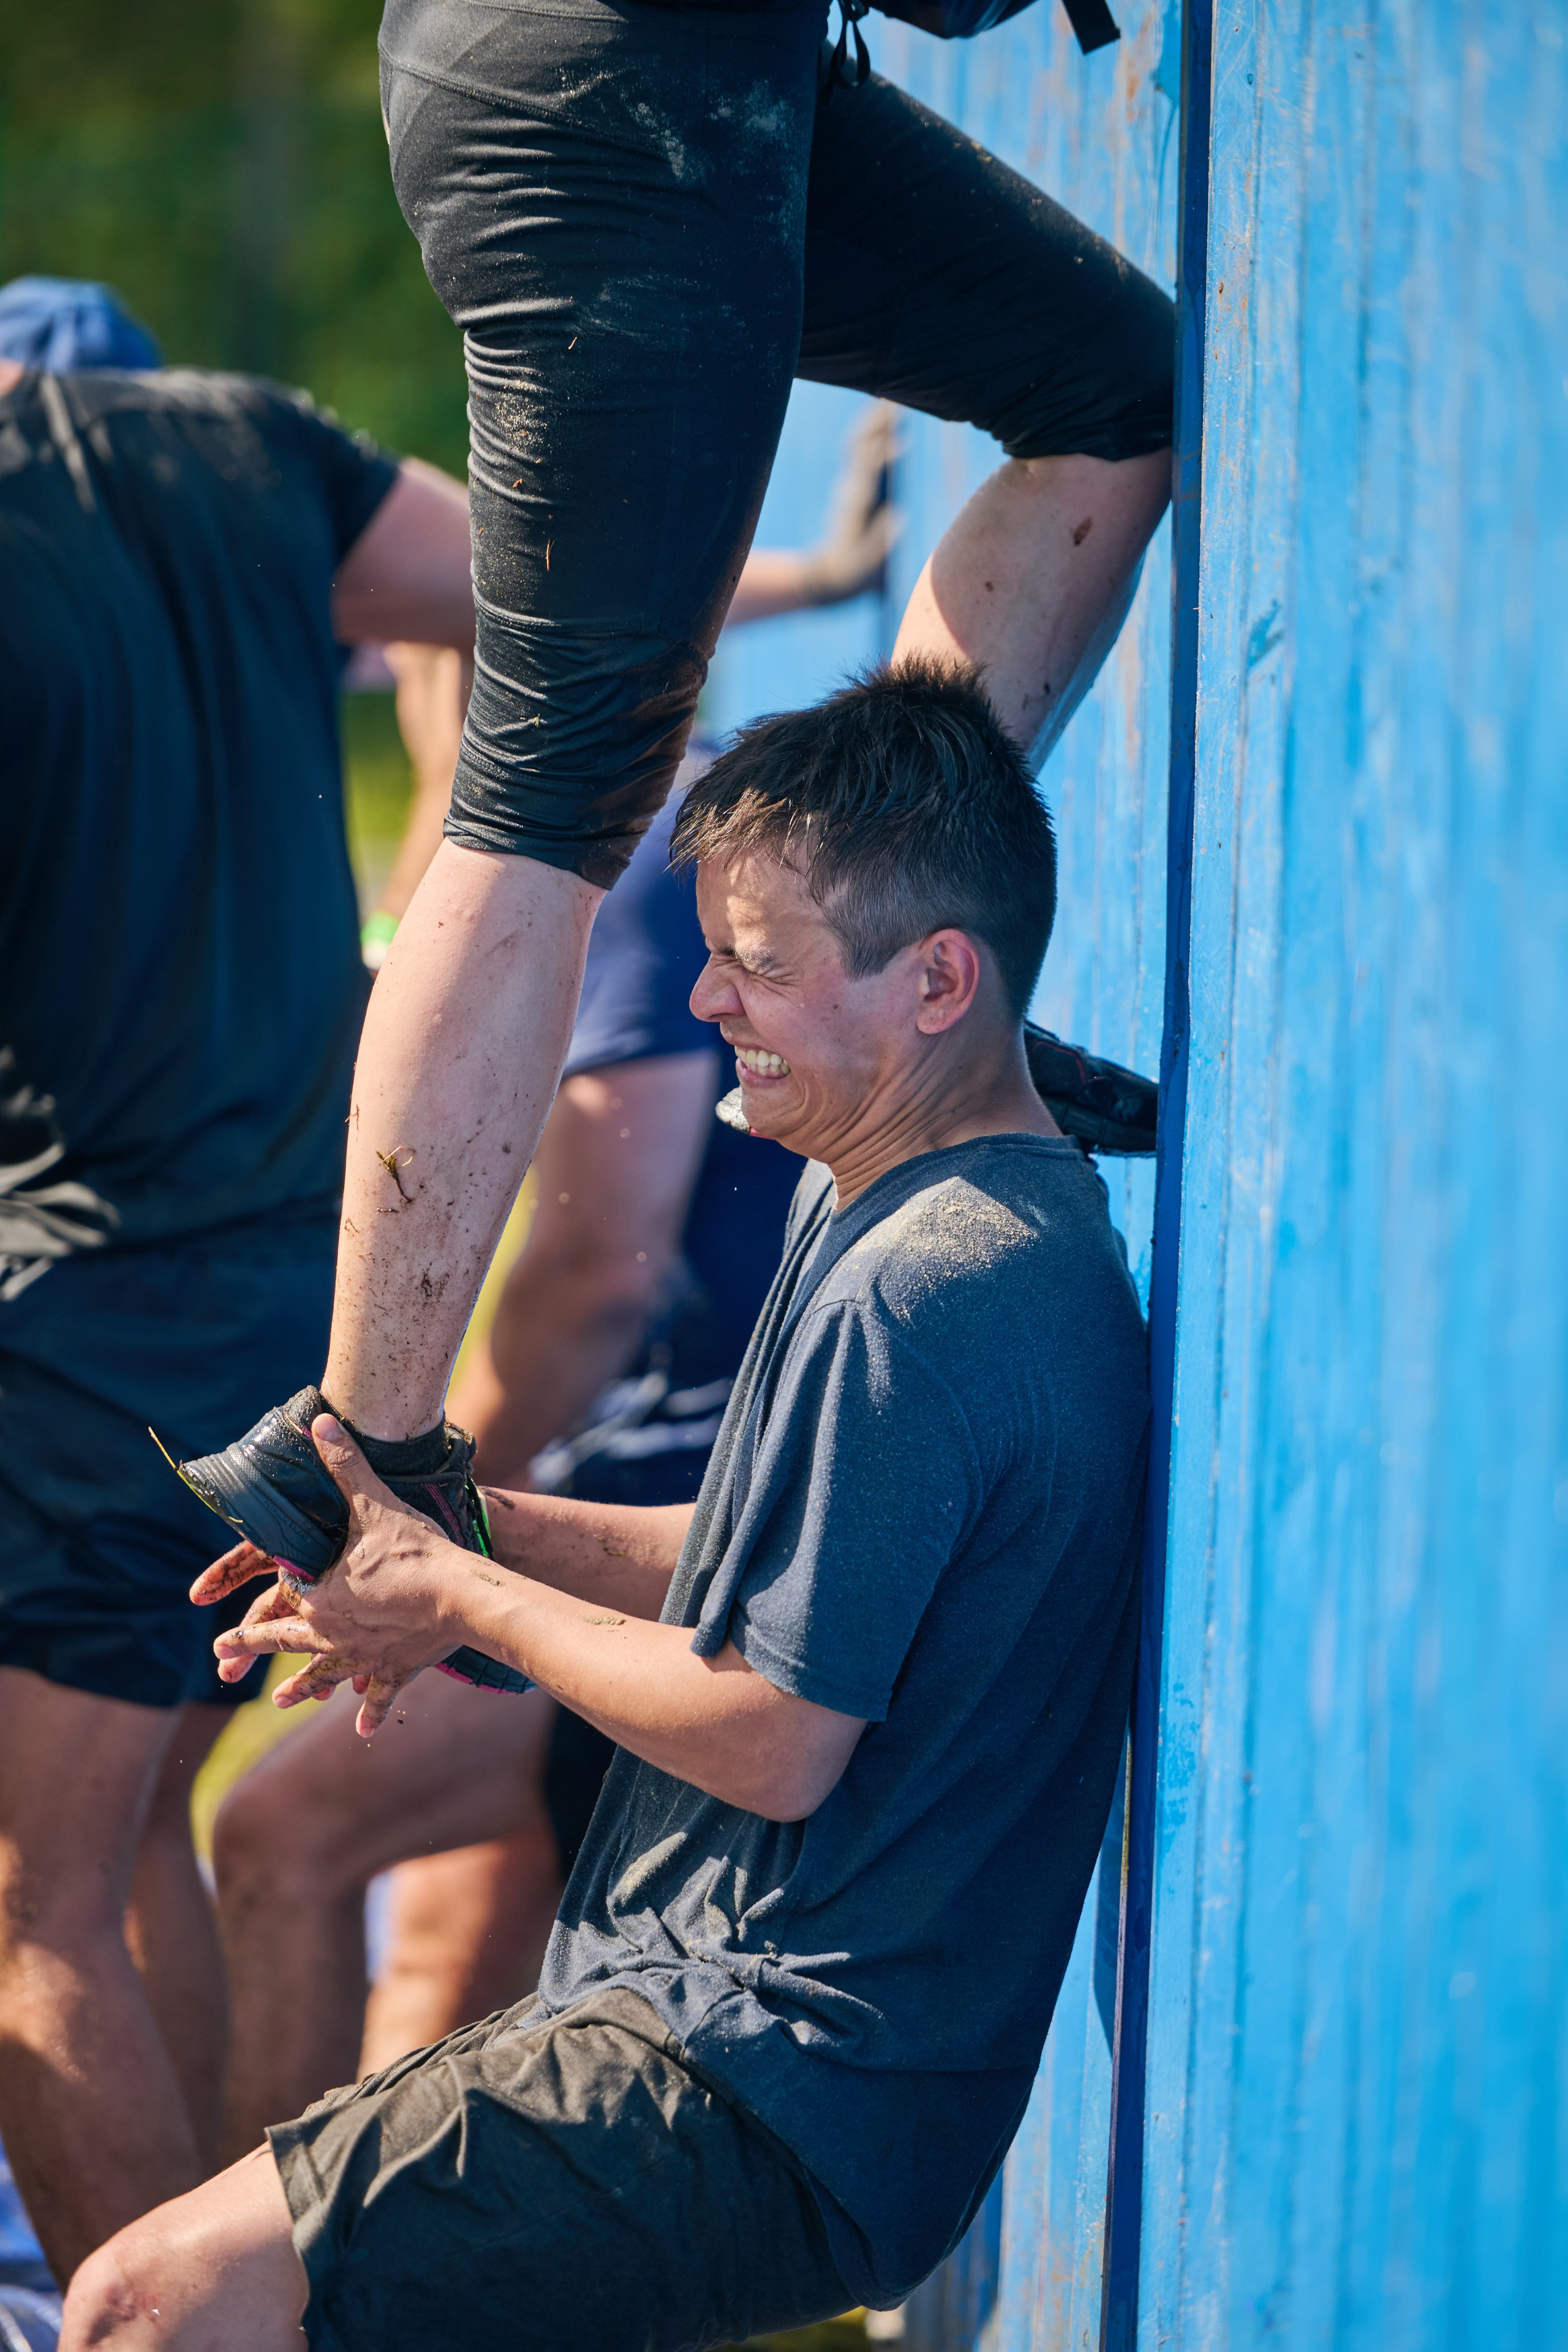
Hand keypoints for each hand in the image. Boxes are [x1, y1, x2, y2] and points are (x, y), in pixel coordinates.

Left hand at [189, 1416, 480, 1736]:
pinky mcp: (395, 1671)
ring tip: (285, 1702)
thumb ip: (345, 1466)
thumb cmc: (416, 1551)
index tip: (225, 1629)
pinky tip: (362, 1730)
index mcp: (320, 1599)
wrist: (463, 1598)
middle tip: (226, 1662)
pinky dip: (371, 1711)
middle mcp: (332, 1636)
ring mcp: (363, 1657)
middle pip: (288, 1644)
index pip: (280, 1601)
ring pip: (324, 1675)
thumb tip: (320, 1422)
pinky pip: (380, 1696)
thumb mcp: (375, 1504)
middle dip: (255, 1651)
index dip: (253, 1612)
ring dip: (304, 1689)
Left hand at [800, 401, 900, 605]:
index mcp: (858, 505)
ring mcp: (852, 484)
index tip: (901, 441)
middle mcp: (852, 488)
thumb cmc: (853, 572)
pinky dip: (872, 429)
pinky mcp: (854, 484)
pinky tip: (886, 415)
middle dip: (879, 425)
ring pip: (860, 442)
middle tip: (899, 402)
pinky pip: (862, 448)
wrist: (830, 575)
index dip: (884, 454)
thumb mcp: (867, 565)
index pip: (870, 471)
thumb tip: (899, 513)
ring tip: (893, 398)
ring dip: (875, 420)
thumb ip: (881, 540)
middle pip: (863, 447)